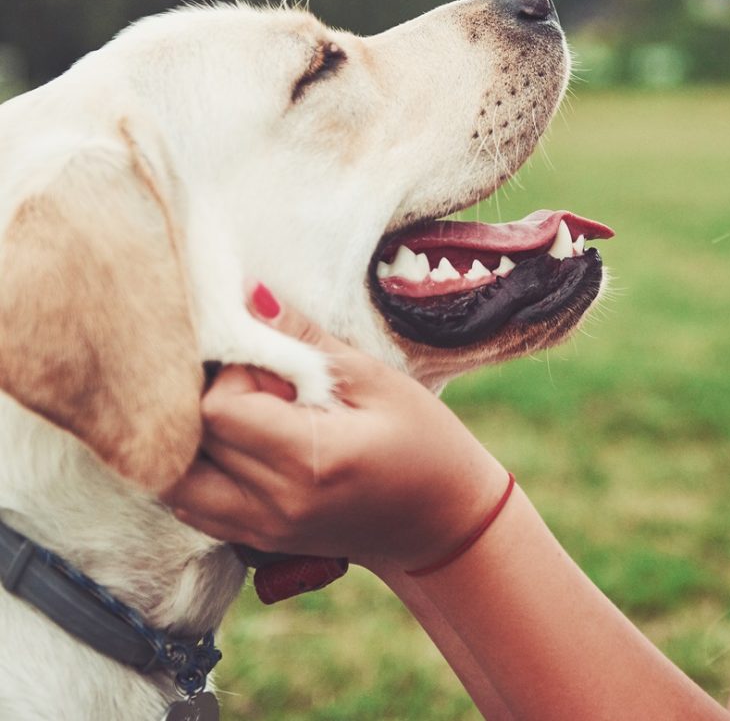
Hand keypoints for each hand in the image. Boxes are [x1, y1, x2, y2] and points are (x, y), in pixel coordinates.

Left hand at [164, 285, 508, 571]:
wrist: (444, 522)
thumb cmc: (425, 443)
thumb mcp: (378, 381)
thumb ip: (307, 341)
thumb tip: (251, 296)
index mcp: (312, 460)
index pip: (220, 407)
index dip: (236, 372)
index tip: (273, 364)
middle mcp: (277, 503)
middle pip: (192, 439)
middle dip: (214, 398)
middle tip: (263, 385)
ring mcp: (262, 530)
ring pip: (177, 478)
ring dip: (198, 437)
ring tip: (248, 415)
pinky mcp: (257, 541)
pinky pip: (192, 504)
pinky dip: (202, 468)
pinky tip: (244, 445)